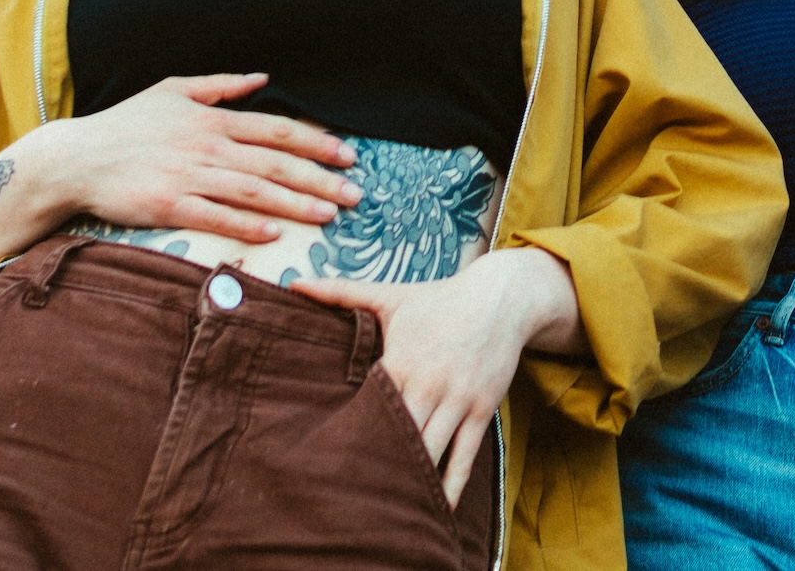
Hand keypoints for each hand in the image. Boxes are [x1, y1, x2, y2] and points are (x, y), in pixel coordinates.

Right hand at [22, 73, 360, 247]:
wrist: (75, 158)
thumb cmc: (126, 124)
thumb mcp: (173, 89)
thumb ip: (220, 84)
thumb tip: (263, 77)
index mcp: (212, 118)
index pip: (278, 129)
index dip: (318, 141)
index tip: (349, 155)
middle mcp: (206, 145)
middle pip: (275, 162)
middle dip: (321, 177)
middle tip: (357, 193)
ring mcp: (187, 175)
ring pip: (253, 190)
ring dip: (295, 203)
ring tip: (329, 215)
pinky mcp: (166, 205)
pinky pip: (214, 216)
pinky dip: (245, 224)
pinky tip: (273, 234)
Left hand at [289, 248, 582, 503]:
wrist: (501, 297)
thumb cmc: (439, 299)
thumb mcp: (390, 296)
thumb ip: (340, 293)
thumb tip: (292, 284)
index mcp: (400, 361)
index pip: (369, 408)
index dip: (351, 436)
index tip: (329, 462)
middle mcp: (428, 384)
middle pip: (396, 437)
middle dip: (376, 466)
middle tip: (351, 498)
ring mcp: (457, 399)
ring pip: (429, 451)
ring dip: (410, 480)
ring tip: (387, 511)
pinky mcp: (480, 410)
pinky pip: (465, 456)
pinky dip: (450, 485)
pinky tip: (437, 509)